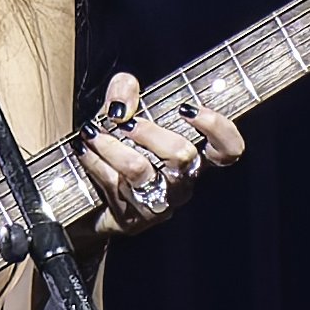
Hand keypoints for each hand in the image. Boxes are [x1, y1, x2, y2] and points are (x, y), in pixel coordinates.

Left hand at [74, 72, 245, 239]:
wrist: (89, 200)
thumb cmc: (119, 149)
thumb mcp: (122, 115)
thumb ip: (125, 92)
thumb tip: (126, 91)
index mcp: (194, 159)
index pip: (227, 150)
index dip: (218, 129)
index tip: (188, 108)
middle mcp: (182, 183)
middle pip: (183, 156)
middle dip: (150, 131)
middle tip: (124, 121)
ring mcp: (158, 204)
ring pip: (140, 171)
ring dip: (112, 146)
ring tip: (91, 131)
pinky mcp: (130, 218)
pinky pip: (111, 183)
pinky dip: (93, 161)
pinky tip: (82, 149)